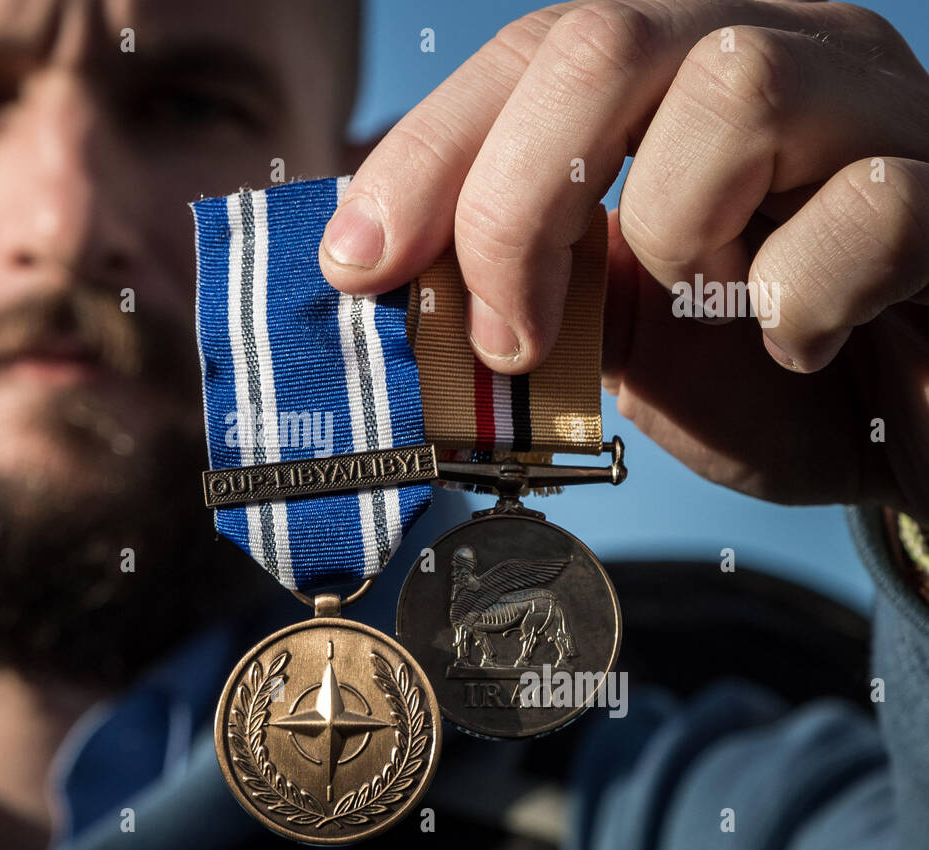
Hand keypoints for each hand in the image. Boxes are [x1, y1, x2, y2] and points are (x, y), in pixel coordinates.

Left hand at [321, 0, 928, 523]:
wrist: (898, 427)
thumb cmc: (749, 371)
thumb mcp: (604, 333)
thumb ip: (518, 290)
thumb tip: (383, 280)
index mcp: (673, 75)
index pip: (532, 56)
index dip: (428, 153)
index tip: (357, 263)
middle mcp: (772, 55)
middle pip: (608, 41)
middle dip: (514, 198)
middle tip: (501, 331)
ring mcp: (871, 109)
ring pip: (737, 88)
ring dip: (672, 233)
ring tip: (699, 304)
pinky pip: (865, 208)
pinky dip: (799, 300)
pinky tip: (799, 344)